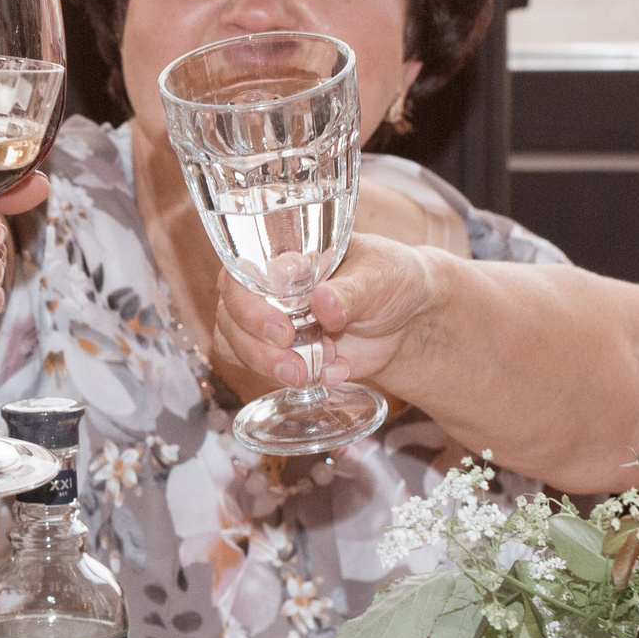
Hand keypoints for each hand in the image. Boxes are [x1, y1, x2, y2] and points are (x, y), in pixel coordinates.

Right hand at [213, 234, 438, 390]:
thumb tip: (323, 303)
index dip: (249, 307)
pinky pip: (258, 369)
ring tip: (304, 377)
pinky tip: (325, 375)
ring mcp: (268, 323)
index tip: (283, 332)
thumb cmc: (389, 279)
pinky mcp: (280, 353)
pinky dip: (285, 379)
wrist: (408, 319)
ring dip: (264, 367)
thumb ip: (351, 290)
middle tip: (295, 366)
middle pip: (230, 317)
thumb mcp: (380, 277)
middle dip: (256, 347)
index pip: (239, 276)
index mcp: (283, 257)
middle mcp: (266, 289)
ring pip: (234, 346)